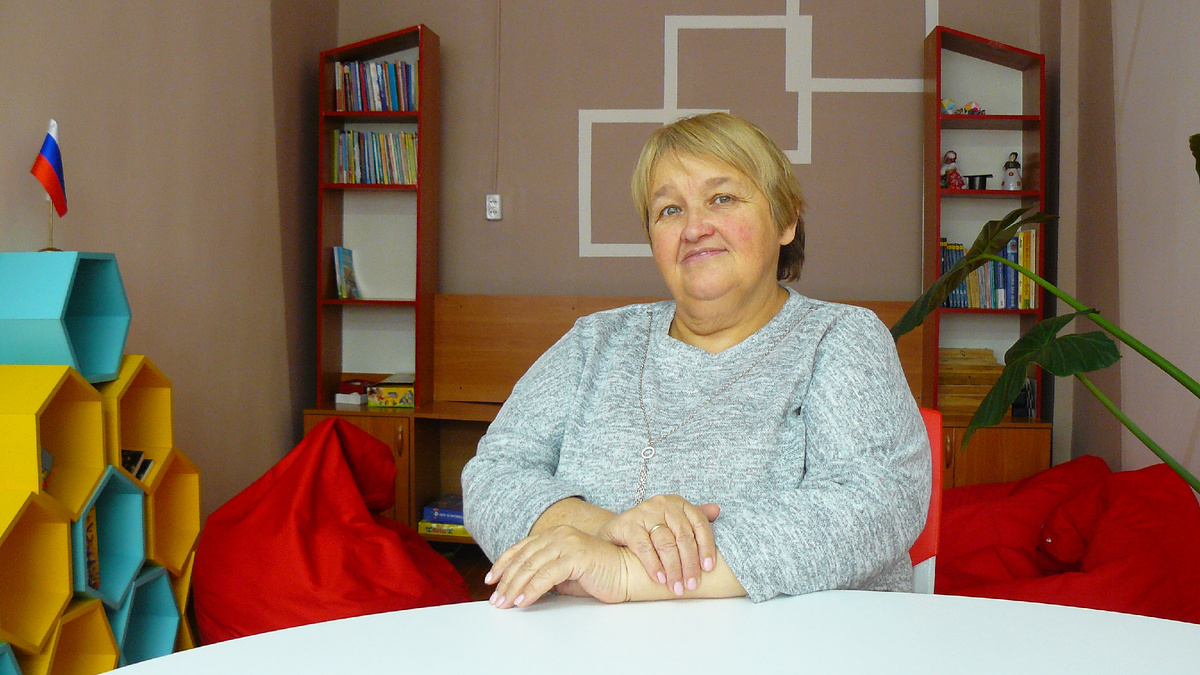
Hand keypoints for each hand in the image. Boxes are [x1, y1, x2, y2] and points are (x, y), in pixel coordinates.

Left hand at [485, 525, 630, 607]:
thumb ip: (544, 574)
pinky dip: (532, 589)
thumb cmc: (600, 574)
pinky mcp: (576, 556)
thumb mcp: (565, 574)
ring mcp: (567, 543)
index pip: (521, 548)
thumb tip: (521, 588)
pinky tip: (523, 601)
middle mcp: (559, 534)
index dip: (503, 564)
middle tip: (496, 600)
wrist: (628, 573)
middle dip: (506, 581)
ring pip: (531, 566)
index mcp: (555, 535)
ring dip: (514, 587)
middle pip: (523, 558)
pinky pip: (546, 575)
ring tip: (506, 604)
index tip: (491, 580)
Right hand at [596, 495, 719, 595]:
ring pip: (665, 543)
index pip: (699, 523)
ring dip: (673, 569)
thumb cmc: (648, 529)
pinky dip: (654, 565)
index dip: (706, 546)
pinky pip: (644, 547)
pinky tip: (660, 579)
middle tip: (692, 585)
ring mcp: (644, 512)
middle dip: (689, 564)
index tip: (708, 568)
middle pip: (683, 536)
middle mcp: (662, 504)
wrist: (614, 531)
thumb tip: (717, 511)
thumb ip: (693, 519)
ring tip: (676, 587)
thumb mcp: (672, 521)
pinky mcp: (628, 524)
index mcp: (677, 503)